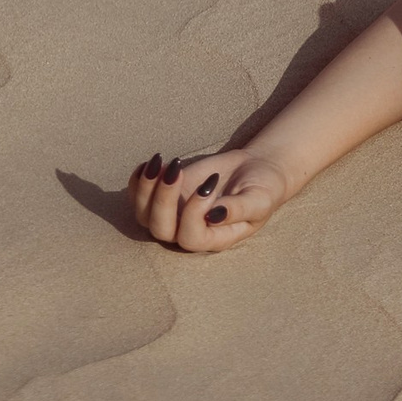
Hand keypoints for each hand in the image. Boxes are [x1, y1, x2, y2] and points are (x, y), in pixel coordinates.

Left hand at [129, 146, 292, 252]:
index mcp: (214, 239)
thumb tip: (213, 216)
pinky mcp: (164, 197)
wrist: (255, 170)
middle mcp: (188, 232)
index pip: (190, 238)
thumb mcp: (260, 200)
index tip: (209, 186)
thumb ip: (239, 210)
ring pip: (143, 215)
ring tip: (161, 161)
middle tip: (177, 169)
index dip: (192, 214)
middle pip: (160, 229)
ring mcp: (173, 215)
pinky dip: (139, 180)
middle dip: (163, 199)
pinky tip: (153, 162)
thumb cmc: (263, 188)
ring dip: (145, 188)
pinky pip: (138, 196)